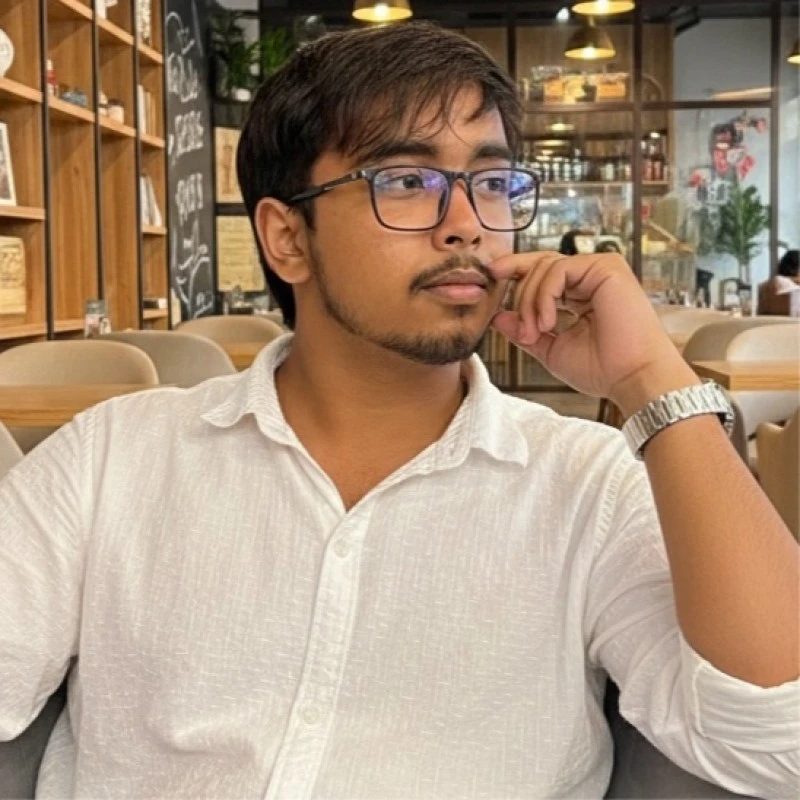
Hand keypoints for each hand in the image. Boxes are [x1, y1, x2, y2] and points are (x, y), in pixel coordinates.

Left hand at [489, 251, 699, 414]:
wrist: (633, 379)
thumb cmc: (602, 370)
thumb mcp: (551, 349)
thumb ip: (525, 331)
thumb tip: (498, 317)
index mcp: (582, 295)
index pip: (543, 274)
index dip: (517, 271)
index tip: (492, 275)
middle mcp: (592, 278)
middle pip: (541, 264)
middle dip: (520, 295)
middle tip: (522, 330)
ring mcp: (600, 270)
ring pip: (545, 267)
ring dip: (531, 302)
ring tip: (536, 332)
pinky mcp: (607, 267)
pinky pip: (558, 270)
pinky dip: (544, 296)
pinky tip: (549, 322)